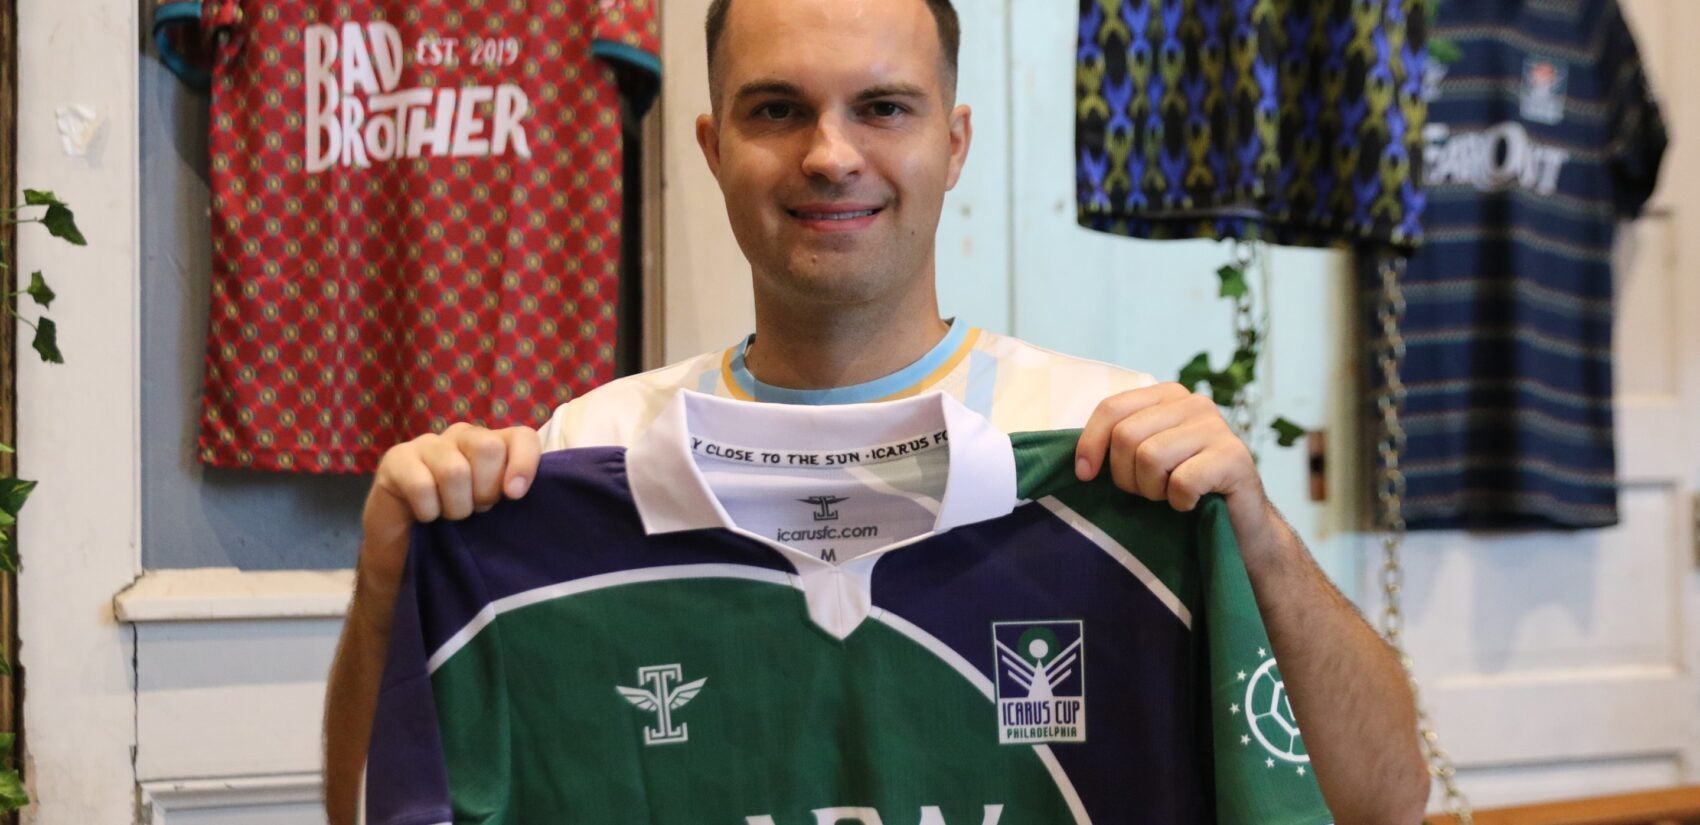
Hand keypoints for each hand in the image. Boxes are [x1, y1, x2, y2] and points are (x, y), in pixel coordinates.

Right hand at [357, 423, 540, 598]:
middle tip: (476, 509)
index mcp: (492, 443)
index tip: (514, 496)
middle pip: (488, 448)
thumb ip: (514, 492)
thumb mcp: (494, 508)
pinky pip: (421, 486)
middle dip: (485, 491)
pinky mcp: (396, 459)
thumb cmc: (458, 522)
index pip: (521, 437)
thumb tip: (522, 491)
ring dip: (456, 507)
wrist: (404, 543)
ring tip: (450, 515)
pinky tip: (425, 515)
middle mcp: (462, 436)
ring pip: (454, 470)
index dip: (524, 464)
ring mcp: (427, 444)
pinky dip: (428, 511)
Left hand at [1073, 383, 1275, 553]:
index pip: (1112, 408)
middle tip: (1147, 492)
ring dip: (1152, 490)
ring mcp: (1218, 427)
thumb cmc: (1183, 492)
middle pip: (1127, 435)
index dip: (1090, 444)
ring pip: (1150, 457)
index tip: (1085, 476)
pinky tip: (1192, 503)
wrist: (1239, 528)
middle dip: (1125, 476)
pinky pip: (1181, 481)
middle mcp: (1194, 403)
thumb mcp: (1143, 460)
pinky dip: (1179, 502)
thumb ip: (1116, 443)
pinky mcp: (1235, 457)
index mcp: (1167, 396)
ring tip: (1169, 496)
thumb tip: (1075, 458)